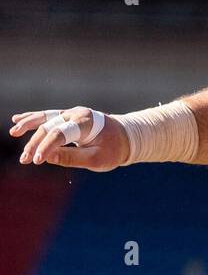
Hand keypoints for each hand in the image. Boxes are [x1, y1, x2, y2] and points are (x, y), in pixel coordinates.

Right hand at [9, 107, 129, 170]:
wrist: (126, 136)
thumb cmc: (114, 149)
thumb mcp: (96, 159)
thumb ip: (71, 158)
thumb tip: (47, 157)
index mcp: (86, 122)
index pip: (61, 134)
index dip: (47, 147)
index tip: (37, 161)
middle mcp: (77, 113)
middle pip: (50, 126)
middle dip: (35, 143)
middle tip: (24, 160)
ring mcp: (72, 113)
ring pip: (46, 117)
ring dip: (29, 125)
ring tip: (13, 131)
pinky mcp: (68, 118)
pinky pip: (48, 116)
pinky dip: (33, 118)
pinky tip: (17, 119)